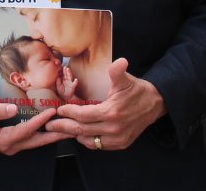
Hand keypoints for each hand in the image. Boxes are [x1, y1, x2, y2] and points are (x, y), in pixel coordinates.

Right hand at [0, 101, 65, 154]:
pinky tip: (51, 126)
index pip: (27, 130)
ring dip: (52, 135)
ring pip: (37, 141)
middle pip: (38, 141)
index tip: (53, 111)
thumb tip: (13, 109)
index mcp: (3, 140)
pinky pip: (32, 138)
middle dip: (56, 135)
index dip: (41, 120)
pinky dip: (44, 133)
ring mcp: (12, 145)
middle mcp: (11, 146)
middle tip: (72, 129)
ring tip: (68, 128)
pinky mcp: (13, 141)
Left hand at [47, 58, 165, 150]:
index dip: (69, 112)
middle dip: (63, 127)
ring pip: (88, 140)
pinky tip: (80, 134)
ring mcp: (117, 138)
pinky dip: (87, 140)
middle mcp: (113, 128)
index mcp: (111, 112)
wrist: (155, 104)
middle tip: (50, 124)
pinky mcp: (121, 144)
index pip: (82, 115)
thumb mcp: (126, 80)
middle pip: (81, 130)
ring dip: (74, 134)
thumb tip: (120, 62)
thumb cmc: (137, 90)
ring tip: (61, 128)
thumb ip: (117, 72)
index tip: (59, 109)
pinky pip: (98, 145)